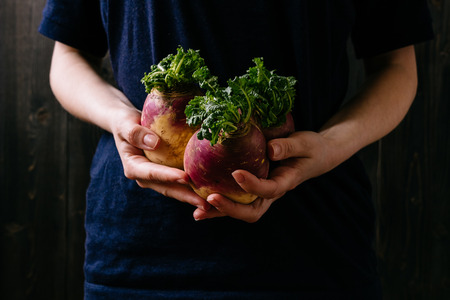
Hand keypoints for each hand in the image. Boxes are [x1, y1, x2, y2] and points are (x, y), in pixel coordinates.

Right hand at [111, 107, 210, 211]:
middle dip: (186, 197)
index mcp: (134, 167)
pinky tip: (211, 191)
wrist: (128, 125)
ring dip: (193, 197)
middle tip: (205, 204)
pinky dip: (194, 188)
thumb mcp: (125, 123)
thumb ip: (135, 133)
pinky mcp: (166, 175)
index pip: (153, 173)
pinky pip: (181, 183)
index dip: (169, 176)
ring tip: (212, 204)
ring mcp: (156, 179)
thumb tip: (154, 143)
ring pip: (176, 190)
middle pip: (168, 188)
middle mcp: (145, 178)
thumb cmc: (125, 122)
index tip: (186, 178)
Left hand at [193, 131, 335, 221]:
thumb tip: (270, 150)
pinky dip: (219, 203)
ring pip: (241, 210)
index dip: (252, 185)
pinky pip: (237, 200)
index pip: (268, 189)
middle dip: (231, 209)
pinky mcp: (254, 189)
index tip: (236, 173)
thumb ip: (289, 146)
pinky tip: (200, 198)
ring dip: (220, 212)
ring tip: (197, 212)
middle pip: (252, 211)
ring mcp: (262, 194)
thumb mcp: (305, 143)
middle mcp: (272, 193)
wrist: (318, 155)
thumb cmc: (312, 148)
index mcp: (286, 182)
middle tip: (211, 199)